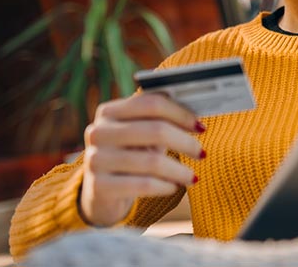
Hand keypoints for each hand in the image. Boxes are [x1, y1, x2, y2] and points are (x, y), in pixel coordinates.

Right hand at [79, 92, 205, 226]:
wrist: (101, 194)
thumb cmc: (131, 155)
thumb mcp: (142, 132)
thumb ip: (161, 117)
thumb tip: (198, 107)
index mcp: (110, 111)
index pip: (152, 103)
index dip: (180, 114)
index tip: (201, 127)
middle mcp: (98, 132)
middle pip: (155, 130)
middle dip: (185, 142)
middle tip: (202, 153)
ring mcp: (95, 159)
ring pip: (152, 161)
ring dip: (179, 170)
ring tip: (192, 177)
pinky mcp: (98, 187)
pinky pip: (143, 184)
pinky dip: (165, 186)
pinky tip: (174, 187)